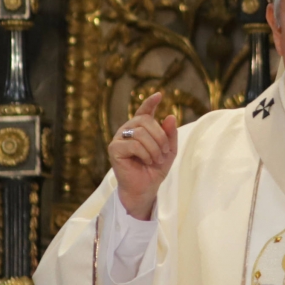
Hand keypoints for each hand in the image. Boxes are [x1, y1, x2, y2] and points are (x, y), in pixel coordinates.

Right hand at [108, 93, 177, 220]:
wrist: (145, 189)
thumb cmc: (154, 170)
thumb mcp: (168, 151)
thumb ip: (170, 134)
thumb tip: (170, 115)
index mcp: (140, 129)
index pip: (144, 111)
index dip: (150, 102)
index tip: (159, 95)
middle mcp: (128, 130)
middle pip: (145, 121)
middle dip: (160, 136)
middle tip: (165, 152)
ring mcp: (119, 138)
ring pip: (140, 132)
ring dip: (154, 147)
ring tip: (157, 159)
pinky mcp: (114, 149)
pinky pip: (134, 144)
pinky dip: (145, 153)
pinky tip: (147, 161)